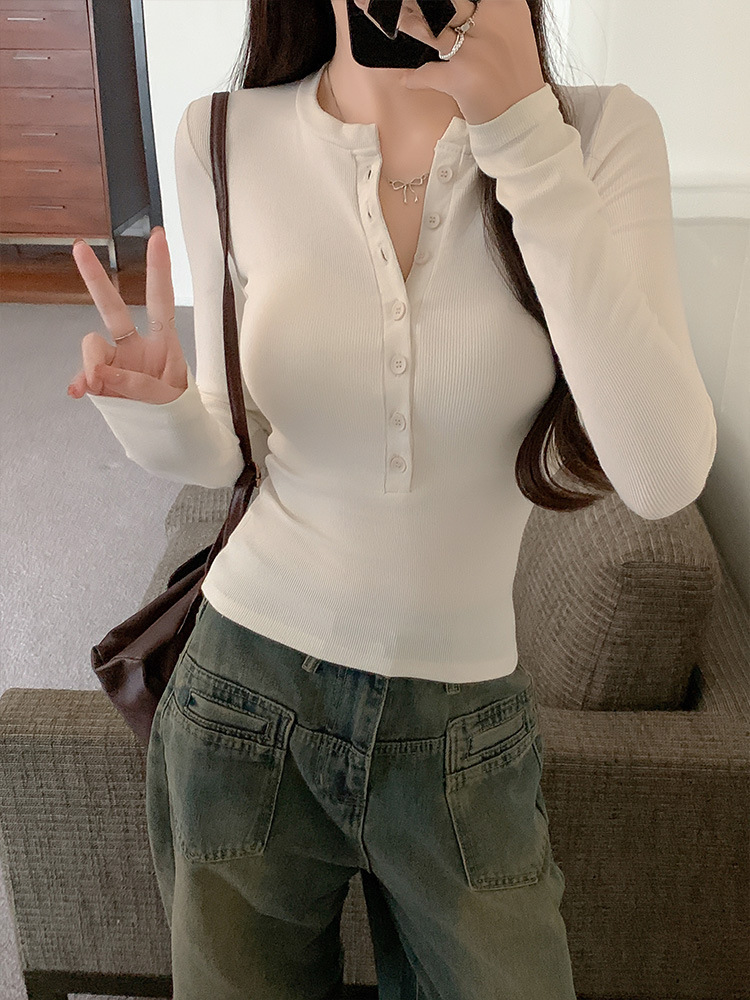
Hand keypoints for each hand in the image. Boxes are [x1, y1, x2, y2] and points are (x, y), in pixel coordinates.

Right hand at [67, 227, 187, 403]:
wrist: (171, 441)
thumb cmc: (179, 414)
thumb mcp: (168, 399)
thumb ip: (135, 385)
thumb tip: (97, 374)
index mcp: (164, 343)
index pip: (161, 300)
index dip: (159, 270)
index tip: (157, 237)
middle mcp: (137, 346)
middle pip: (112, 307)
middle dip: (95, 278)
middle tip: (79, 246)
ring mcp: (116, 362)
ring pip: (91, 346)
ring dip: (91, 363)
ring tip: (99, 385)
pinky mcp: (102, 381)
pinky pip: (84, 376)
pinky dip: (81, 382)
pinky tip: (79, 391)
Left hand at [396, 0, 545, 124]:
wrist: (522, 117)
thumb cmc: (515, 77)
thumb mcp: (513, 32)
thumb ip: (491, 13)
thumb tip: (460, 11)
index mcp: (507, 8)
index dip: (449, 0)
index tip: (438, 2)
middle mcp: (490, 23)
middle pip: (449, 4)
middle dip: (423, 4)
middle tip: (404, 3)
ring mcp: (474, 50)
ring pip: (432, 28)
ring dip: (411, 24)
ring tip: (400, 19)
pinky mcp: (460, 77)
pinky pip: (428, 73)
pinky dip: (415, 77)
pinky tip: (406, 78)